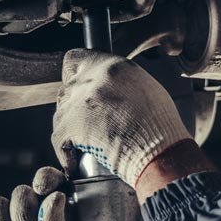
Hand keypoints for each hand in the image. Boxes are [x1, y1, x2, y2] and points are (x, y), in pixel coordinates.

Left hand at [52, 49, 191, 187]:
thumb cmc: (162, 129)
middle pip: (68, 88)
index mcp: (115, 67)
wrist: (160, 152)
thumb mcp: (149, 92)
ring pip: (61, 112)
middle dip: (74, 106)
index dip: (74, 75)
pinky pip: (58, 138)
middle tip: (87, 123)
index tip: (79, 89)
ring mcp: (81, 101)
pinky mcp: (72, 125)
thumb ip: (125, 85)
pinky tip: (74, 161)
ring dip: (70, 128)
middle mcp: (95, 79)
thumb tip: (116, 91)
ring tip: (85, 143)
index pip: (76, 59)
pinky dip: (65, 151)